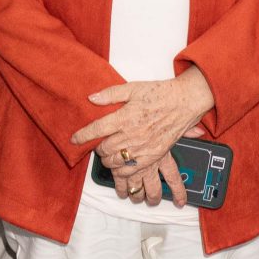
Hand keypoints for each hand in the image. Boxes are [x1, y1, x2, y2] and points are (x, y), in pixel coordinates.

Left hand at [74, 66, 216, 188]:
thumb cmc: (159, 93)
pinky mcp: (153, 156)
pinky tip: (120, 165)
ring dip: (108, 160)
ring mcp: (143, 147)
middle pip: (105, 148)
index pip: (97, 128)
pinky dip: (122, 170)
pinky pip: (132, 170)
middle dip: (98, 149)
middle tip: (98, 145)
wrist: (184, 102)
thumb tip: (91, 98)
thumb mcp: (133, 88)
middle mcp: (132, 134)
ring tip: (108, 155)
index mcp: (125, 116)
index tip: (74, 139)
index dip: (83, 135)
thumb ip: (110, 94)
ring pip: (116, 162)